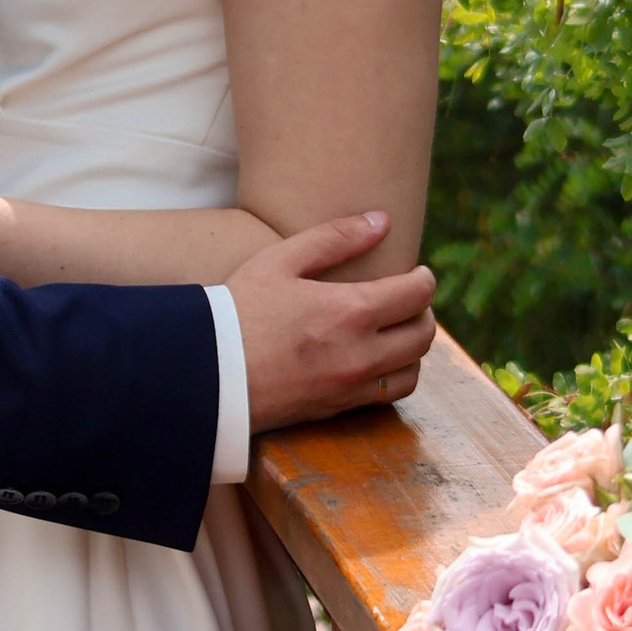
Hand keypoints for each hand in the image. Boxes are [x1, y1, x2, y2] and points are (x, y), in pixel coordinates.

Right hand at [228, 213, 436, 432]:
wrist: (207, 372)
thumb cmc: (239, 310)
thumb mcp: (281, 260)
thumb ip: (335, 237)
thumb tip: (381, 221)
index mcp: (351, 311)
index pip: (417, 294)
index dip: (424, 280)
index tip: (418, 273)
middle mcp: (361, 353)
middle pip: (424, 335)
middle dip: (424, 312)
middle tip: (408, 300)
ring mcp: (351, 386)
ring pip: (412, 370)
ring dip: (413, 349)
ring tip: (395, 331)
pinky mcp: (337, 409)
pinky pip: (387, 396)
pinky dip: (393, 377)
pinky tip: (376, 361)